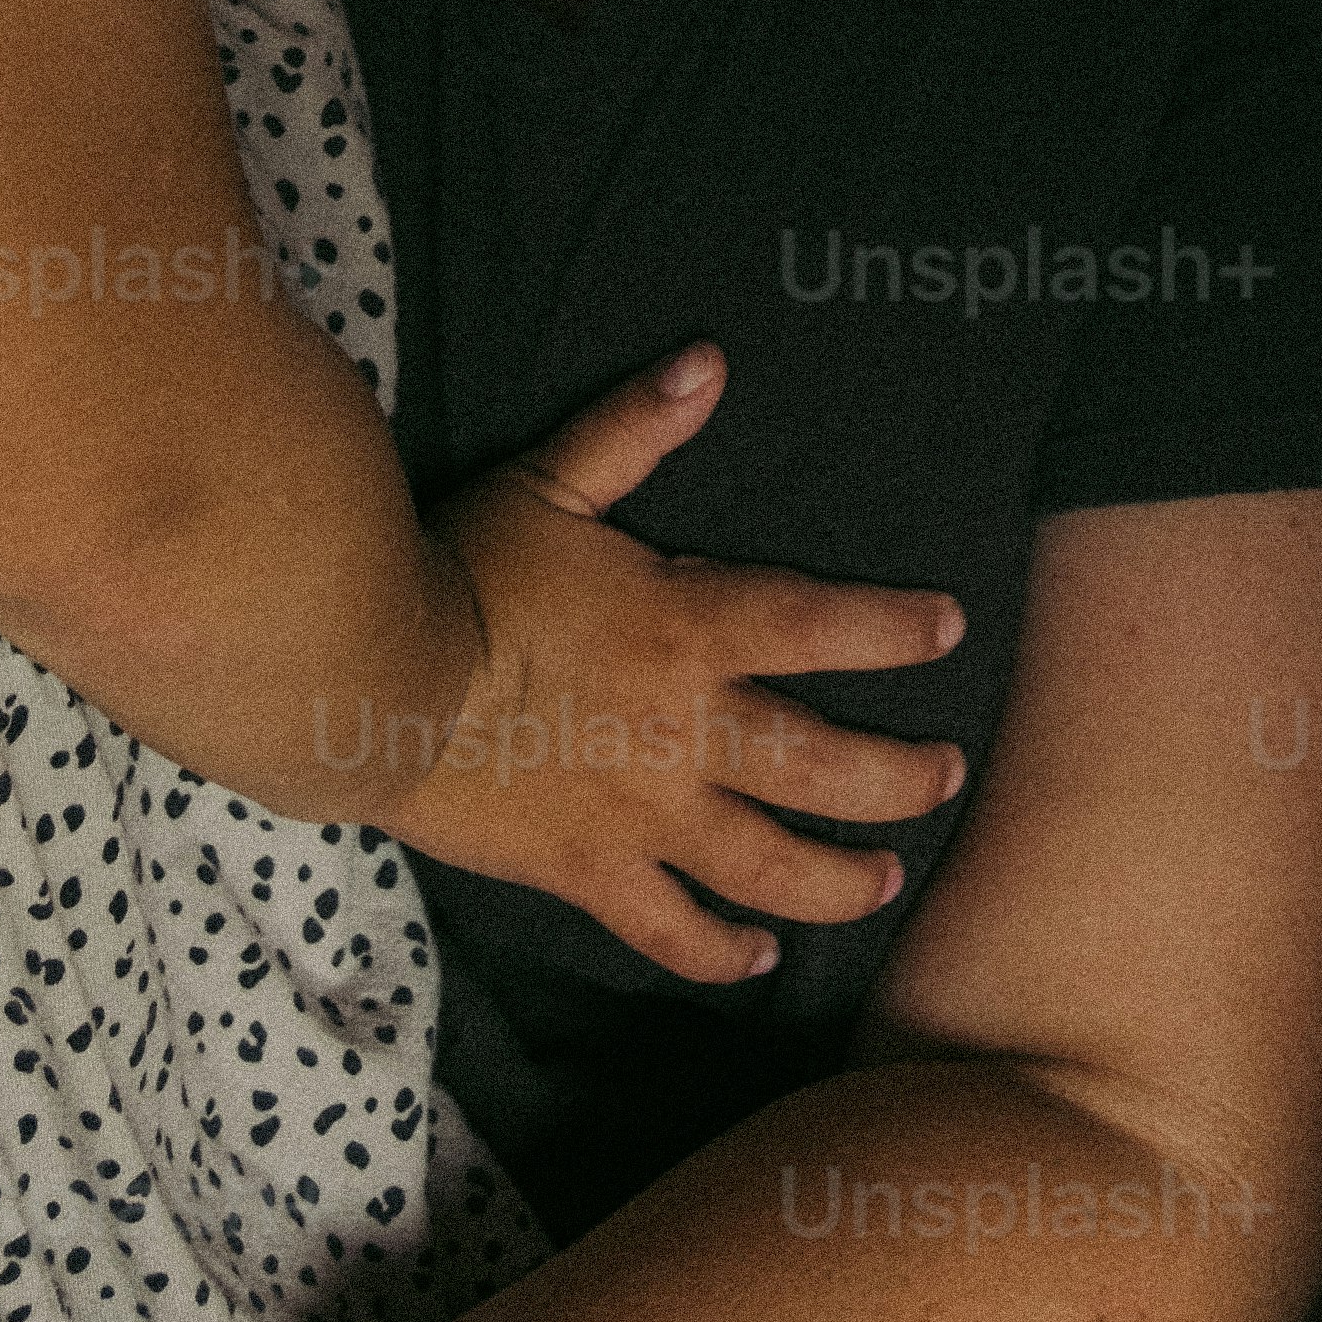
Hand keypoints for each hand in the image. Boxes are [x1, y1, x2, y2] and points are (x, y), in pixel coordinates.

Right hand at [376, 344, 971, 976]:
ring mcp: (640, 814)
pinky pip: (670, 930)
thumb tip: (708, 362)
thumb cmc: (459, 573)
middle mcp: (683, 732)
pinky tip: (758, 959)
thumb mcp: (549, 483)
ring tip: (887, 880)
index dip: (894, 627)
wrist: (370, 684)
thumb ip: (633, 430)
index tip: (951, 626)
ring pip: (768, 865)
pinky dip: (719, 952)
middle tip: (948, 775)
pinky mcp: (588, 873)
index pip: (820, 626)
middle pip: (824, 767)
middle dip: (900, 777)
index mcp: (686, 629)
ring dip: (839, 880)